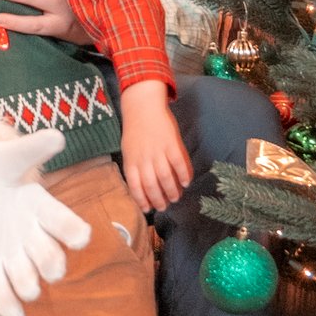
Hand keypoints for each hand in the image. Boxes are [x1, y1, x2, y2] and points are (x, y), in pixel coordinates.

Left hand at [0, 130, 89, 315]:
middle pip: (49, 256)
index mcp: (38, 208)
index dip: (72, 230)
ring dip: (29, 286)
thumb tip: (58, 136)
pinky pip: (1, 292)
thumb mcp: (4, 157)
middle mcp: (29, 235)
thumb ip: (30, 149)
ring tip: (29, 288)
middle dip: (52, 263)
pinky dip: (8, 306)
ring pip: (27, 278)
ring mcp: (9, 254)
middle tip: (52, 268)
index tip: (80, 237)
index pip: (63, 222)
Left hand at [118, 80, 193, 212]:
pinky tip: (186, 182)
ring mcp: (158, 151)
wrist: (143, 106)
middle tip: (165, 206)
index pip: (135, 186)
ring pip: (165, 177)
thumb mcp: (129, 149)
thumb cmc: (136, 130)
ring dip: (171, 190)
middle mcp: (144, 158)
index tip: (148, 209)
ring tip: (176, 197)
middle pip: (151, 185)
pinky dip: (184, 175)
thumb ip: (135, 166)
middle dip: (158, 199)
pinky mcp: (172, 144)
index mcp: (131, 160)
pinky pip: (179, 163)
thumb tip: (141, 187)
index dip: (142, 200)